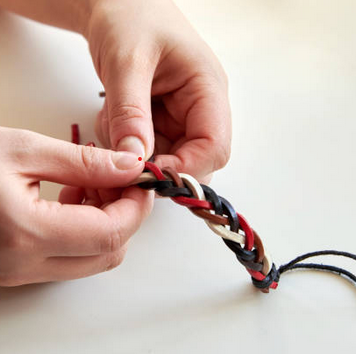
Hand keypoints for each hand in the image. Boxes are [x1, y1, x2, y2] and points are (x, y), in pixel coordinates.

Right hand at [0, 127, 152, 285]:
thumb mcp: (23, 149)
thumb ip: (86, 162)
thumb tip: (131, 166)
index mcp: (26, 234)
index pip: (112, 233)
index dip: (137, 205)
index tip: (142, 179)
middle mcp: (24, 265)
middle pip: (109, 253)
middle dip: (126, 215)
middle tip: (119, 179)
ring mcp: (19, 272)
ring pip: (92, 258)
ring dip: (107, 221)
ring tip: (90, 184)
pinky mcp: (17, 267)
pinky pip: (70, 256)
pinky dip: (85, 230)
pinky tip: (70, 197)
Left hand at [86, 0, 230, 180]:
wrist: (118, 4)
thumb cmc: (130, 17)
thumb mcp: (126, 62)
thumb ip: (131, 114)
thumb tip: (135, 162)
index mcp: (208, 89)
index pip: (215, 147)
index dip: (186, 168)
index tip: (148, 173)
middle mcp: (202, 108)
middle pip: (196, 160)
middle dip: (159, 163)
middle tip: (124, 153)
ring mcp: (183, 115)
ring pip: (169, 158)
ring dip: (138, 153)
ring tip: (111, 120)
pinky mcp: (164, 119)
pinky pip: (151, 148)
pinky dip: (128, 144)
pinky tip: (112, 117)